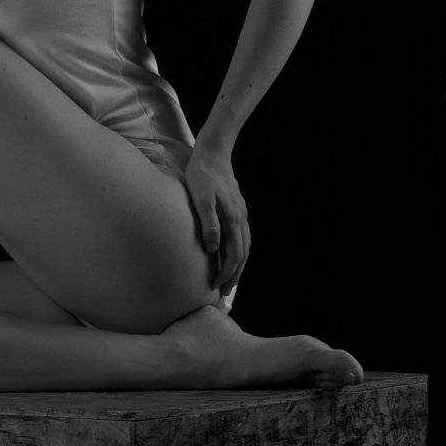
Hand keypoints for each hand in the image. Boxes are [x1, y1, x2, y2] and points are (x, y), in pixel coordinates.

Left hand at [179, 143, 247, 300]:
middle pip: (242, 255)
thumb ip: (208, 222)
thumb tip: (213, 248)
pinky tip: (232, 255)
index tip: (215, 286)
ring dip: (238, 266)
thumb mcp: (200, 197)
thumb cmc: (201, 174)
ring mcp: (241, 214)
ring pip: (245, 247)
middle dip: (234, 276)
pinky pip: (243, 237)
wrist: (212, 152)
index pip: (234, 255)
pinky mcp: (237, 209)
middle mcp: (241, 219)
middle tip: (224, 293)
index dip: (226, 273)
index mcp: (232, 219)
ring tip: (229, 280)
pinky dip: (240, 252)